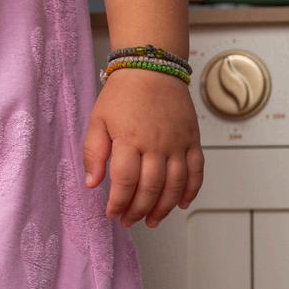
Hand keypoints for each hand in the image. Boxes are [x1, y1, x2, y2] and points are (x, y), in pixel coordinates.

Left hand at [82, 70, 203, 227]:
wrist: (152, 68)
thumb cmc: (123, 93)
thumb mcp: (97, 120)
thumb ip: (93, 152)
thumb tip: (92, 183)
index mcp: (130, 139)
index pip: (124, 181)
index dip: (118, 202)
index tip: (111, 213)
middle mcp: (157, 144)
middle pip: (151, 188)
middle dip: (138, 210)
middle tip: (129, 221)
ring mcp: (178, 143)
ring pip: (174, 185)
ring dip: (163, 208)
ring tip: (152, 220)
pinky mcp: (192, 140)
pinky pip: (197, 171)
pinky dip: (191, 191)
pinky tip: (180, 204)